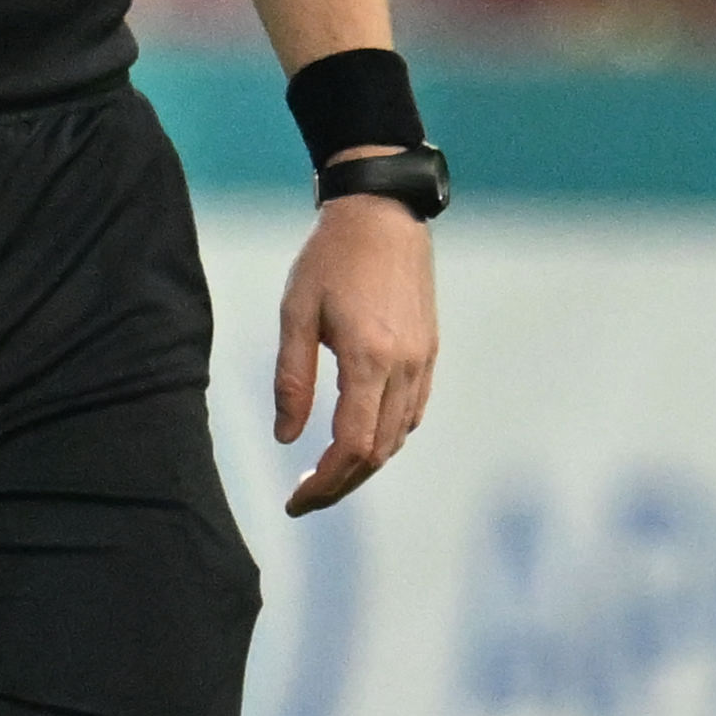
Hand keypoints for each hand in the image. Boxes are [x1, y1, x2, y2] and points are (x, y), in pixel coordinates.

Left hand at [270, 189, 435, 514]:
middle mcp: (405, 366)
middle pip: (379, 451)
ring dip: (364, 464)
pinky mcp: (429, 351)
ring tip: (325, 476)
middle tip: (304, 499)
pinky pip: (412, 412)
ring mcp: (424, 360)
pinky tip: (358, 439)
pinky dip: (386, 437)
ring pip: (399, 436)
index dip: (325, 483)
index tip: (295, 500)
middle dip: (341, 484)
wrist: (382, 214)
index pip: (353, 445)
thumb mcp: (296, 314)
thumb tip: (286, 438)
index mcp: (370, 359)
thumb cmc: (330, 259)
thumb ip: (292, 379)